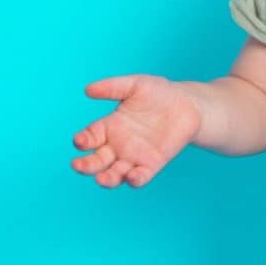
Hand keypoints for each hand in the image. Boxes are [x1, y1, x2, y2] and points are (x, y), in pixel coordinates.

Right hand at [71, 74, 202, 187]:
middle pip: (97, 160)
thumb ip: (112, 87)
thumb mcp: (135, 85)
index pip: (90, 137)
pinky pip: (140, 176)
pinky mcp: (152, 164)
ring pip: (115, 173)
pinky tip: (132, 176)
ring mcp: (134, 156)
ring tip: (101, 179)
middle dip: (86, 165)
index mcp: (110, 126)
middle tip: (77, 165)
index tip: (79, 141)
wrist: (188, 104)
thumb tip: (87, 90)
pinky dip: (135, 179)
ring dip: (107, 178)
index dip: (83, 140)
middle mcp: (118, 145)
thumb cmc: (160, 93)